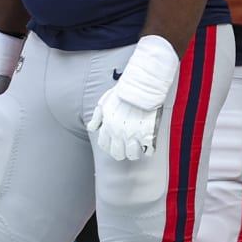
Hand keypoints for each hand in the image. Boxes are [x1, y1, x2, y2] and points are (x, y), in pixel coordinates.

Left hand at [88, 34, 178, 161]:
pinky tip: (149, 142)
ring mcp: (134, 135)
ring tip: (138, 145)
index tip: (115, 143)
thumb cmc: (122, 92)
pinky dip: (149, 148)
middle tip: (127, 145)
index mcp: (108, 126)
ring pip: (132, 155)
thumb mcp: (104, 103)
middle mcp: (119, 133)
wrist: (141, 87)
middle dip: (122, 151)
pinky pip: (149, 151)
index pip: (104, 145)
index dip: (109, 146)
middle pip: (118, 154)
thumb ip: (96, 117)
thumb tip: (91, 128)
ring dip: (135, 152)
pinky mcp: (148, 135)